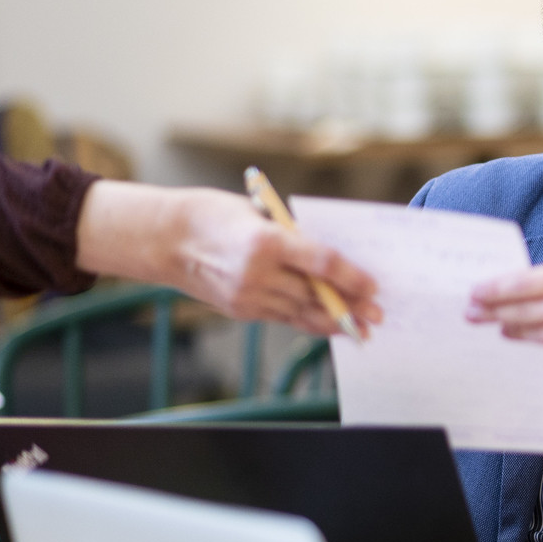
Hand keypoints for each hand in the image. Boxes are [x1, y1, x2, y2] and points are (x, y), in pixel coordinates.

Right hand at [174, 189, 381, 334]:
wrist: (163, 239)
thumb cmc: (215, 215)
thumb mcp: (259, 213)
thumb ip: (294, 236)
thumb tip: (332, 257)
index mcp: (266, 241)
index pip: (322, 263)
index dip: (353, 277)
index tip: (374, 287)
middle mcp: (257, 272)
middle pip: (316, 294)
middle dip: (351, 306)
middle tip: (379, 315)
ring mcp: (247, 295)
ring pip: (302, 312)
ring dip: (334, 320)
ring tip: (362, 327)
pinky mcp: (240, 310)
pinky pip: (284, 318)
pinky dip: (309, 321)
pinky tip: (330, 325)